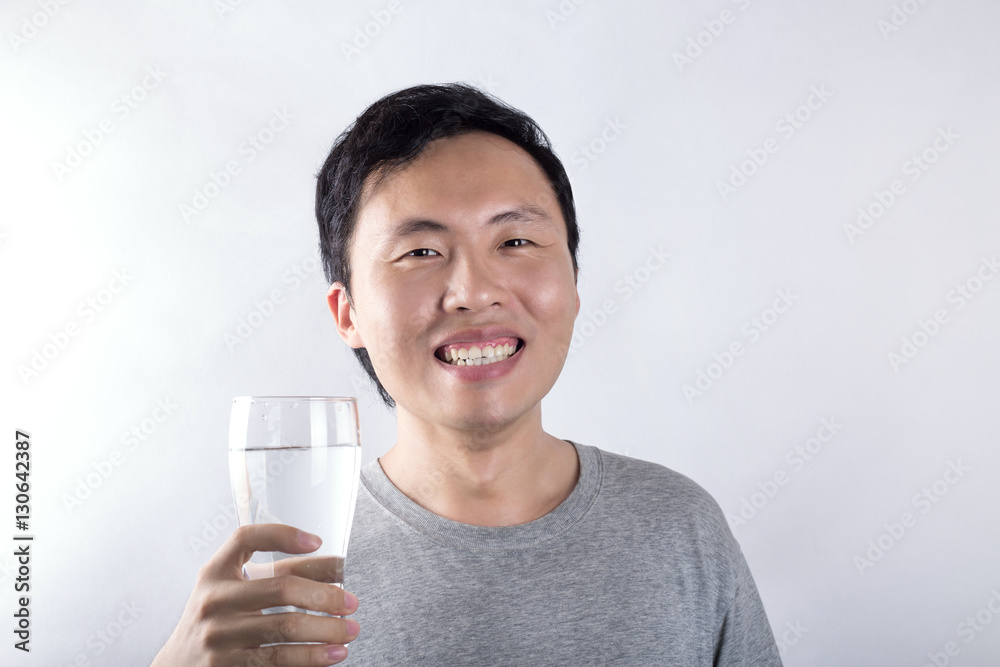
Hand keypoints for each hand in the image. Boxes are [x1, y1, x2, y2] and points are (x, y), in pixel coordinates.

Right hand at [152, 524, 359, 665]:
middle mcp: (214, 600)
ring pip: (285, 627)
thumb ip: (277, 575)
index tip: (317, 541)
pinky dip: (311, 657)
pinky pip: (277, 660)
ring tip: (350, 631)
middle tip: (352, 602)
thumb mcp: (234, 590)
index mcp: (216, 572)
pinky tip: (333, 654)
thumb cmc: (217, 620)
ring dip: (327, 629)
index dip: (283, 534)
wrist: (178, 666)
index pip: (246, 538)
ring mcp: (219, 636)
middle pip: (281, 587)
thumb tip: (336, 567)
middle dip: (325, 594)